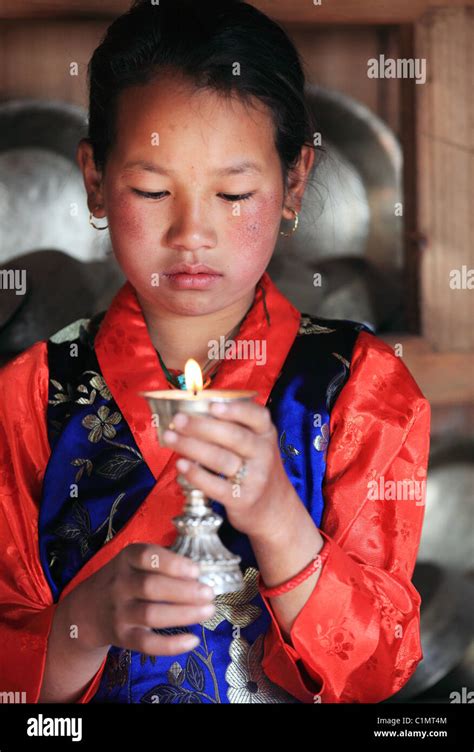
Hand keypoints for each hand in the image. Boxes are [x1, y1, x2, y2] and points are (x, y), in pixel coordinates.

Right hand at [65, 543, 215, 654]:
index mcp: (126, 559)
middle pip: (151, 587)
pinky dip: (171, 645)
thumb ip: (162, 563)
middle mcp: (120, 584)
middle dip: (184, 591)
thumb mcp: (134, 562)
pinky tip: (193, 640)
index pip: (147, 556)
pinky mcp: (122, 637)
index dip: (173, 563)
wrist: (87, 611)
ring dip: (183, 614)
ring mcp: (119, 612)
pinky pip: (147, 644)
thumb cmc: (124, 580)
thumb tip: (201, 573)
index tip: (196, 570)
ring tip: (208, 611)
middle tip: (209, 593)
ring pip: (151, 614)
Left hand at [162, 400, 300, 538]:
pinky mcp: (243, 499)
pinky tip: (181, 465)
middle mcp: (264, 453)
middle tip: (178, 420)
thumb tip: (191, 412)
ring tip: (170, 438)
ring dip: (192, 447)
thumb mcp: (255, 444)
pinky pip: (216, 486)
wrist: (273, 508)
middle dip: (202, 426)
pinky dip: (196, 474)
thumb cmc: (254, 467)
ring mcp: (255, 478)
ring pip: (221, 459)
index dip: (235, 410)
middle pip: (233, 436)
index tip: (212, 405)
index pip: (257, 416)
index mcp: (266, 433)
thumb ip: (232, 427)